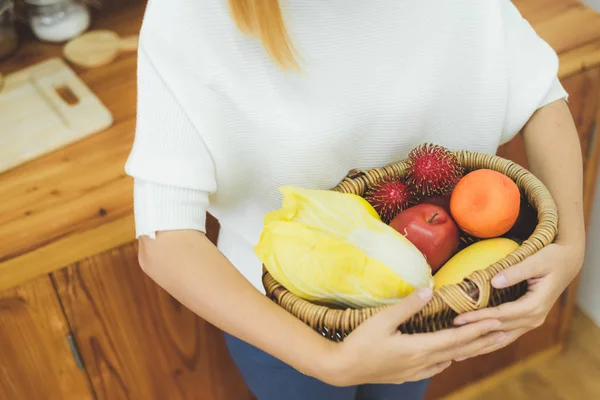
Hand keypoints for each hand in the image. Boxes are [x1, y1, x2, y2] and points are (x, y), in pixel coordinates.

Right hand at [320, 288, 504, 385]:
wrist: (343, 369)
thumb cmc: (360, 342)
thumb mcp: (382, 320)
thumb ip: (408, 306)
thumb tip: (430, 290)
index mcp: (419, 348)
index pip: (457, 338)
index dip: (478, 329)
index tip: (497, 320)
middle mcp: (423, 362)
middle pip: (459, 351)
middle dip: (483, 341)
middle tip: (504, 332)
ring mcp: (416, 370)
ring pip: (450, 359)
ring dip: (469, 350)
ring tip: (485, 343)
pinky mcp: (408, 374)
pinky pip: (436, 366)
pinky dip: (450, 358)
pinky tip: (451, 356)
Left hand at [452, 240, 584, 359]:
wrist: (566, 262)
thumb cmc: (551, 258)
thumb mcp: (535, 261)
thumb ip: (515, 272)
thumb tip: (494, 281)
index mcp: (535, 305)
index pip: (502, 315)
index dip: (480, 318)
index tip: (459, 319)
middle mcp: (534, 318)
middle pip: (500, 329)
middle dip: (475, 333)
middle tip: (450, 337)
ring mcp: (532, 321)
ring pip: (503, 338)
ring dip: (482, 345)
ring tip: (459, 352)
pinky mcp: (528, 320)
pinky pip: (507, 335)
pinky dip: (491, 342)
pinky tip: (476, 347)